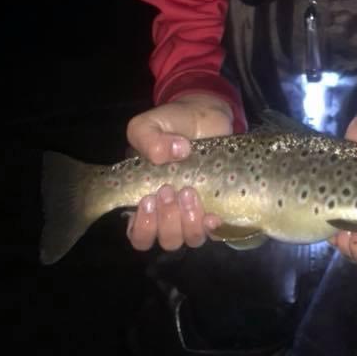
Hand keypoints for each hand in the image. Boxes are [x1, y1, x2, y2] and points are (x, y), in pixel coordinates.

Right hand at [124, 94, 233, 252]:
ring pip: (189, 239)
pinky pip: (215, 230)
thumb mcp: (148, 125)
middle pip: (166, 240)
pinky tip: (212, 212)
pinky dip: (212, 225)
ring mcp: (195, 211)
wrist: (204, 114)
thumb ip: (148, 139)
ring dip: (189, 221)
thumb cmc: (171, 124)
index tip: (148, 199)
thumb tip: (174, 153)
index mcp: (147, 200)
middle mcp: (170, 212)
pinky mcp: (217, 204)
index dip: (143, 227)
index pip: (139, 235)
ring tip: (189, 191)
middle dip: (167, 220)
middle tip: (169, 189)